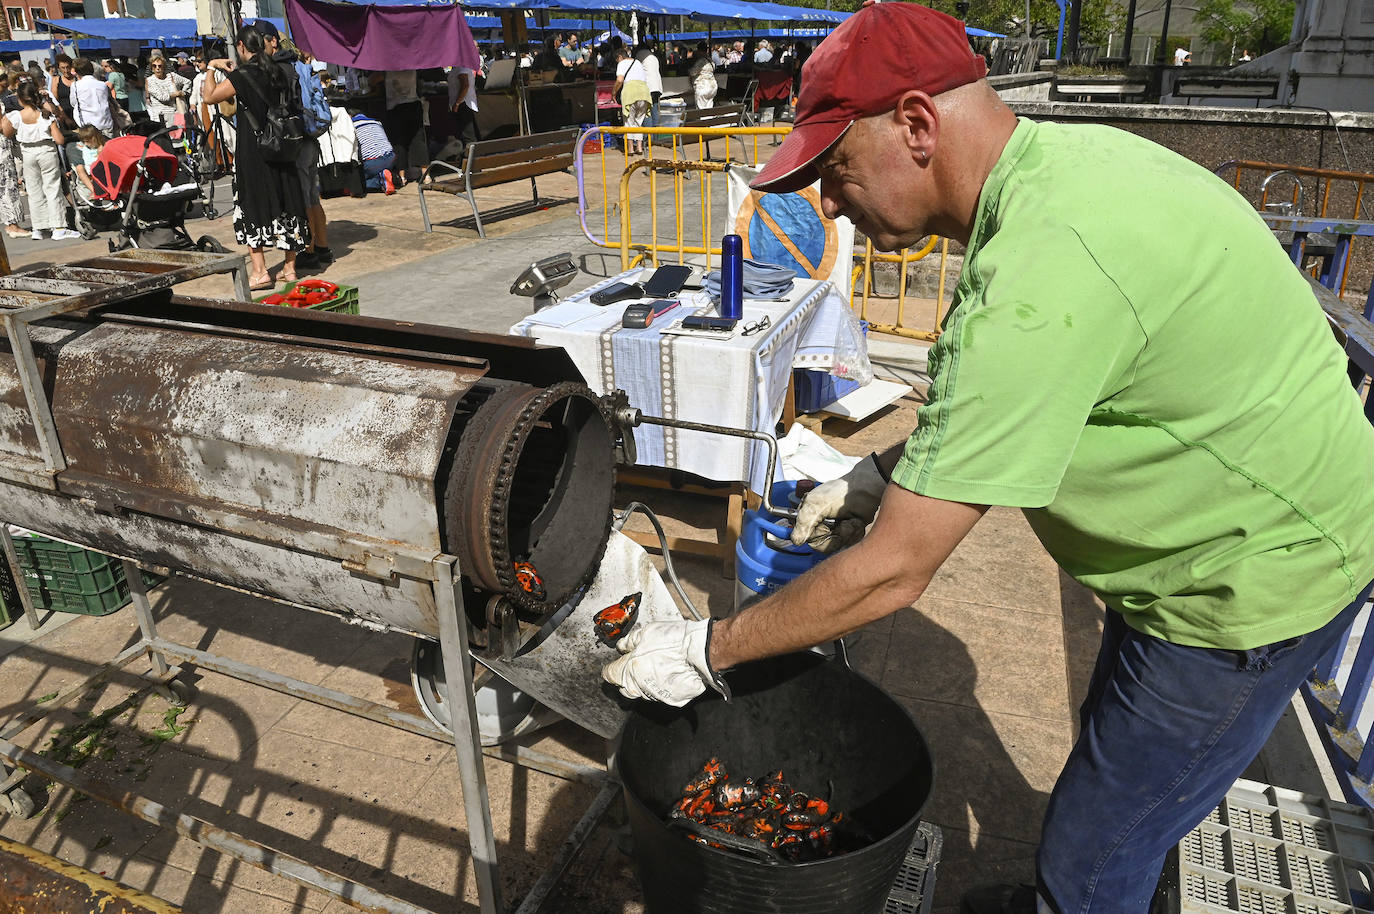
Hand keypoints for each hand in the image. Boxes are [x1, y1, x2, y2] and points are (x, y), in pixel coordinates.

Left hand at [602, 619, 726, 706]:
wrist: (699, 651)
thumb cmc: (674, 640)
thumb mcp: (646, 632)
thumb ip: (629, 641)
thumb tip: (622, 646)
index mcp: (630, 669)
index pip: (610, 674)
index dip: (611, 668)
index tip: (613, 665)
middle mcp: (640, 686)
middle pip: (625, 687)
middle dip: (626, 678)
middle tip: (635, 666)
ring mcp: (656, 695)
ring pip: (642, 692)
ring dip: (644, 683)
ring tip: (656, 668)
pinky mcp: (672, 700)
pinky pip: (661, 695)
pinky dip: (661, 687)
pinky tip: (668, 675)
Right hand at [789, 454, 887, 553]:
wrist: (867, 488)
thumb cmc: (841, 492)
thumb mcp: (816, 503)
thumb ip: (803, 522)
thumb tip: (795, 540)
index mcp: (810, 517)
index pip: (809, 538)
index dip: (818, 536)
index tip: (826, 528)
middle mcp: (823, 524)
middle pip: (825, 545)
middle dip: (836, 535)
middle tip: (842, 523)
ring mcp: (838, 529)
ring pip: (839, 545)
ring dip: (847, 533)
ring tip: (851, 520)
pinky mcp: (851, 532)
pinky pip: (851, 542)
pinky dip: (855, 532)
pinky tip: (857, 521)